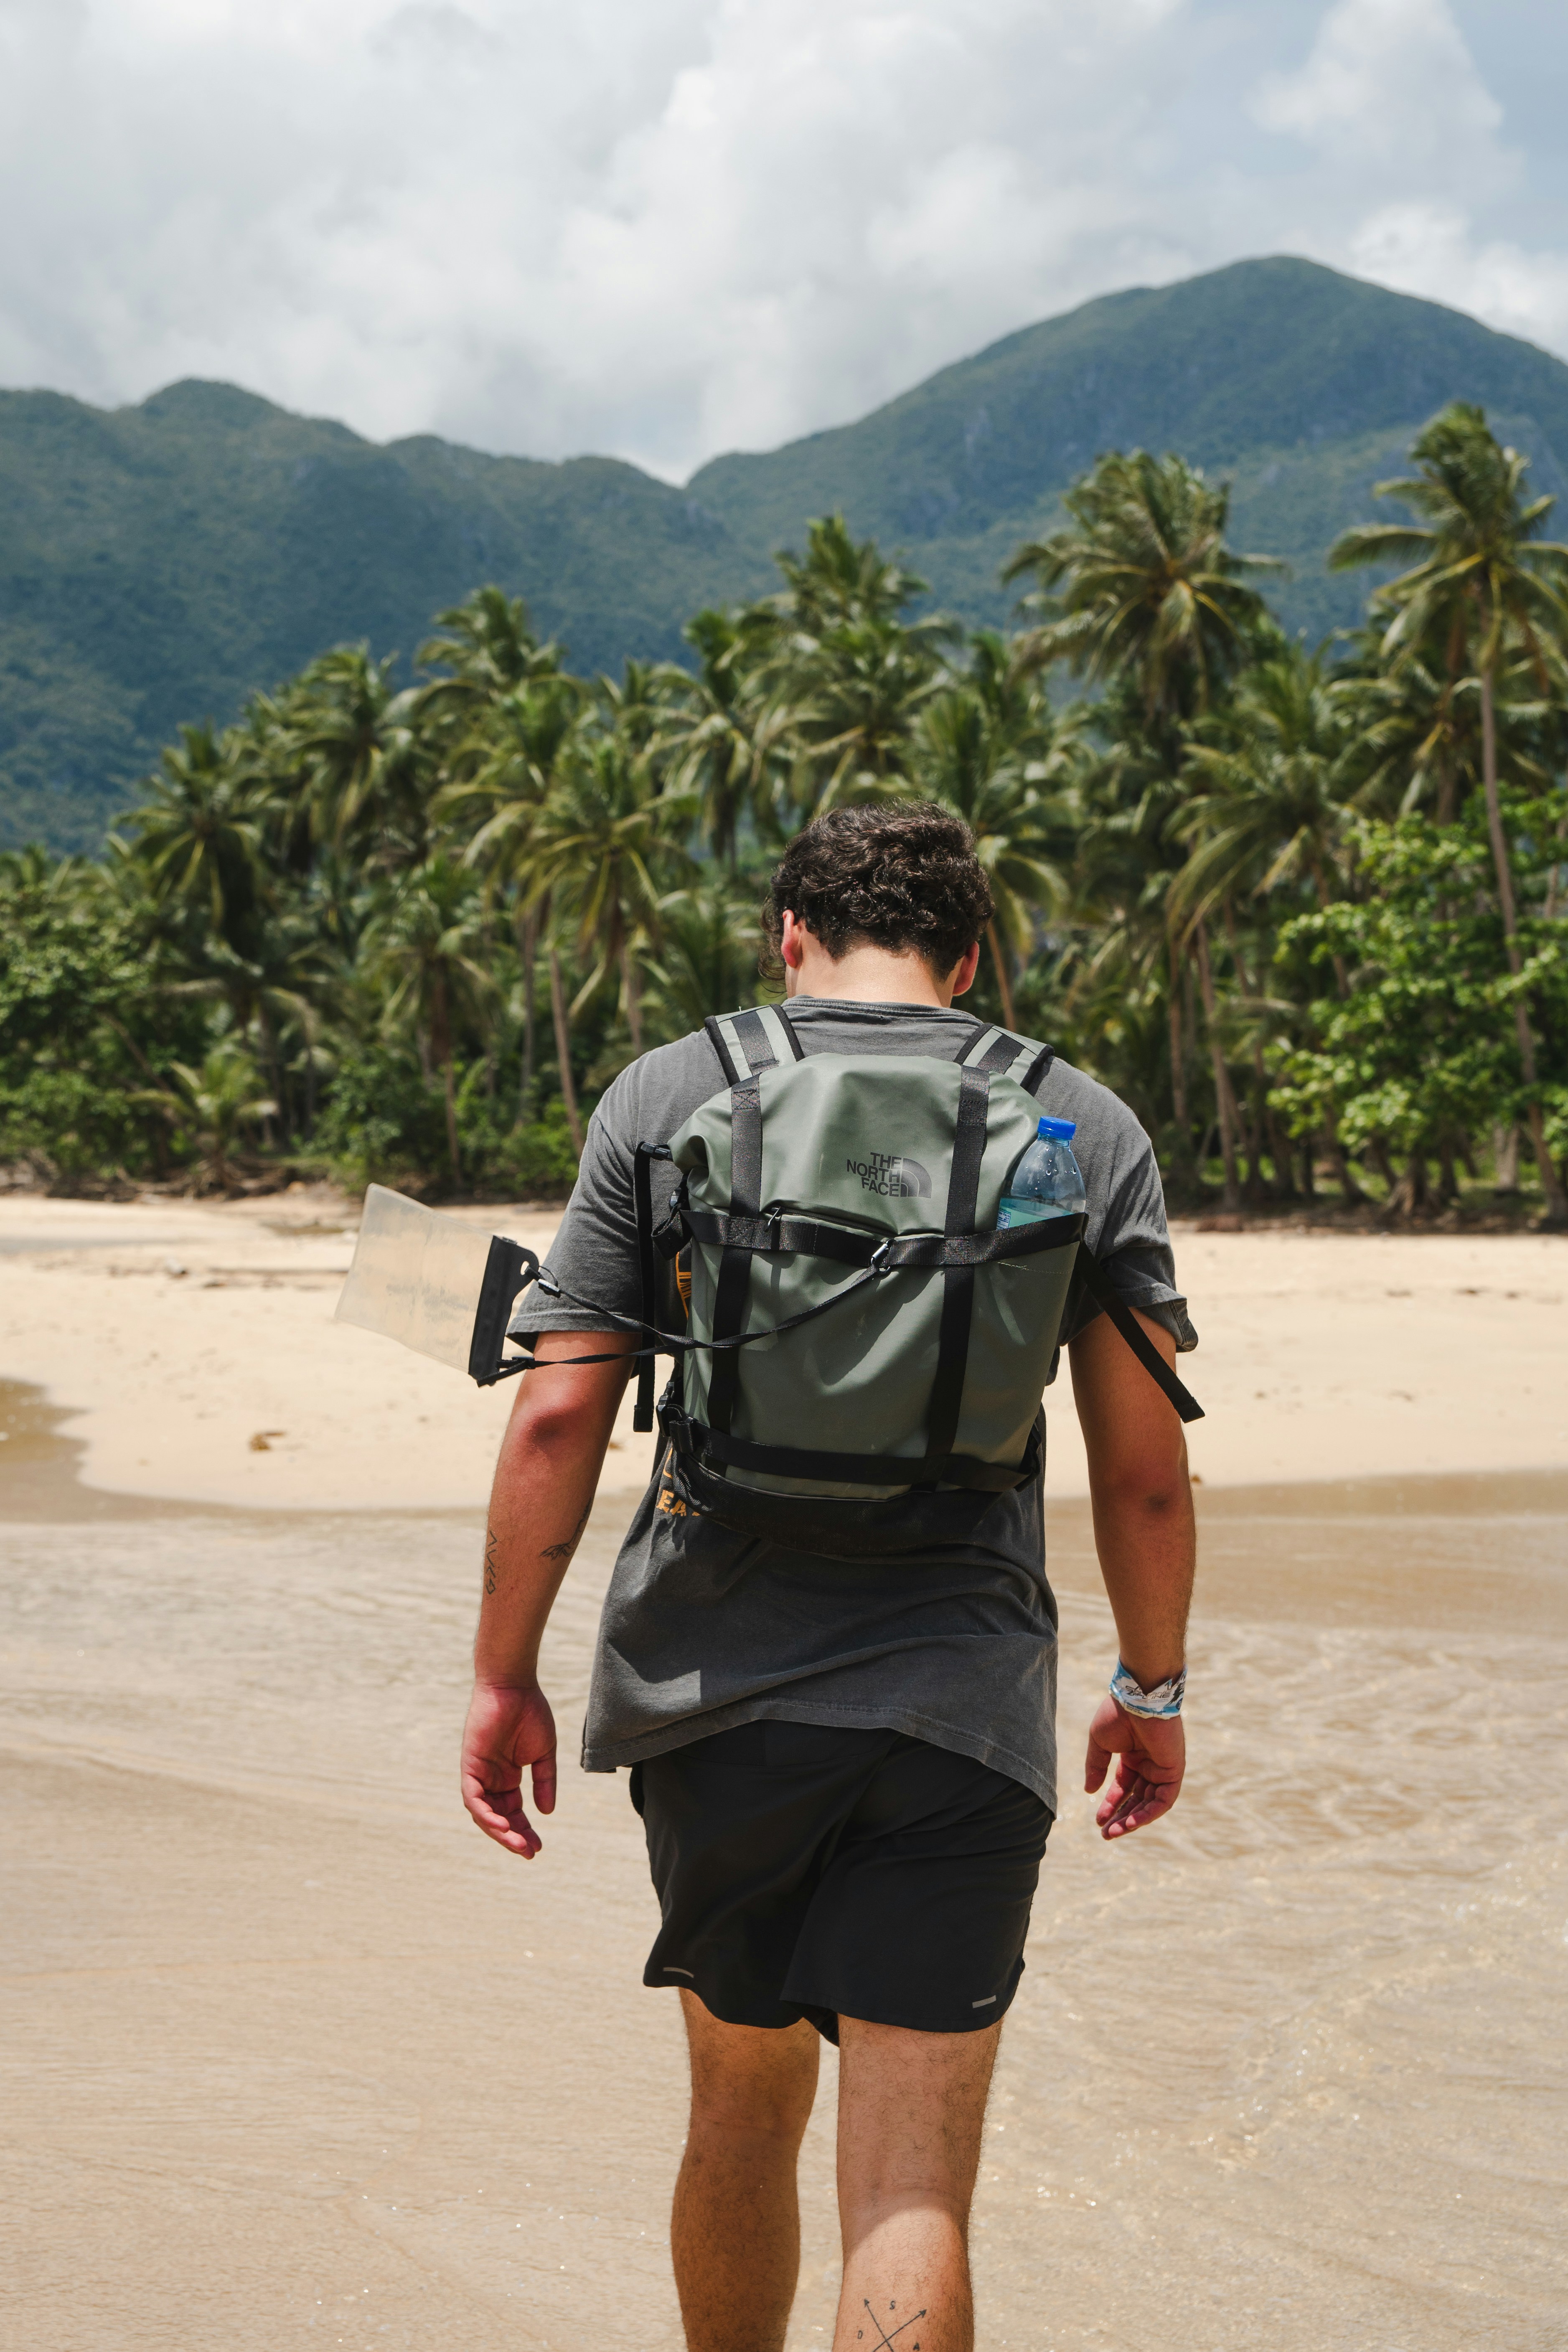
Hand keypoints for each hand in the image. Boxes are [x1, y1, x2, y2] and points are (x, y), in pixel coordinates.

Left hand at [461, 1679, 557, 1858]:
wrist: (514, 1685)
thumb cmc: (530, 1712)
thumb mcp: (543, 1753)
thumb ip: (544, 1781)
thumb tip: (546, 1813)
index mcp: (507, 1776)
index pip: (512, 1812)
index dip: (524, 1831)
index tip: (538, 1847)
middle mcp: (490, 1778)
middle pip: (498, 1817)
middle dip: (513, 1837)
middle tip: (530, 1852)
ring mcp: (478, 1772)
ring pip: (483, 1813)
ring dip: (499, 1832)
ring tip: (518, 1845)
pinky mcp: (470, 1765)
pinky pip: (473, 1798)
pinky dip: (485, 1814)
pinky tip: (502, 1826)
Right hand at [1084, 1693, 1184, 1838]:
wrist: (1138, 1697)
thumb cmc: (1117, 1713)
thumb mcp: (1099, 1743)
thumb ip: (1096, 1767)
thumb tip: (1089, 1792)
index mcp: (1132, 1756)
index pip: (1122, 1788)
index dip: (1110, 1804)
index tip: (1098, 1820)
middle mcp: (1149, 1764)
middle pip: (1136, 1799)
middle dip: (1120, 1817)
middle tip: (1106, 1834)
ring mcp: (1162, 1768)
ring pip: (1149, 1803)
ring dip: (1133, 1819)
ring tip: (1115, 1832)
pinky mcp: (1174, 1770)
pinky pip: (1164, 1799)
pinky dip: (1149, 1813)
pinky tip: (1132, 1822)